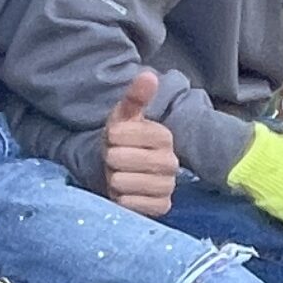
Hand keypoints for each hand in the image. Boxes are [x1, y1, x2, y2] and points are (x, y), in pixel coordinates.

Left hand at [101, 70, 177, 216]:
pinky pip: (134, 204)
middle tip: (115, 159)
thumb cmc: (122, 142)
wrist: (122, 172)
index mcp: (164, 136)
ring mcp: (168, 185)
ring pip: (126, 183)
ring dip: (115, 180)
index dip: (111, 138)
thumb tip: (148, 75)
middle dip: (111, 160)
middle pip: (122, 160)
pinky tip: (126, 193)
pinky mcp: (162, 206)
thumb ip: (136, 97)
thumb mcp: (124, 117)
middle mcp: (171, 161)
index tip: (113, 139)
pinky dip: (123, 200)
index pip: (124, 135)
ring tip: (120, 175)